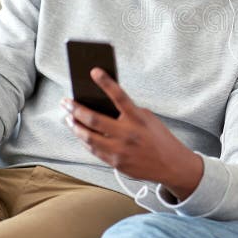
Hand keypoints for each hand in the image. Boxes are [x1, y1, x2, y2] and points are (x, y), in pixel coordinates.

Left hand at [63, 68, 203, 199]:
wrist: (172, 166)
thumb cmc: (159, 138)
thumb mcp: (148, 119)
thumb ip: (128, 112)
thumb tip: (102, 105)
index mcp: (138, 119)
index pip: (120, 96)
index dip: (106, 82)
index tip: (94, 70)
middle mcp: (128, 133)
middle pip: (94, 119)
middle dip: (76, 109)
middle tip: (65, 102)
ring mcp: (120, 150)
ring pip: (88, 137)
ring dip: (75, 126)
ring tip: (68, 117)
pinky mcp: (116, 163)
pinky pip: (94, 150)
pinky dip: (84, 140)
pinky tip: (79, 132)